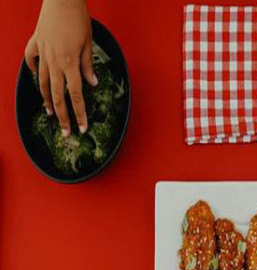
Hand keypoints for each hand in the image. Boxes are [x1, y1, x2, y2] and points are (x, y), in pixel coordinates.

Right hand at [25, 0, 96, 135]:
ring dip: (47, 100)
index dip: (79, 114)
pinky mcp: (36, 42)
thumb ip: (88, 66)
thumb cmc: (78, 18)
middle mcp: (55, 61)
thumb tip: (92, 84)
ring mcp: (43, 53)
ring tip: (50, 113)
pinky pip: (32, 60)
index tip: (82, 128)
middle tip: (67, 132)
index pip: (77, 96)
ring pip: (44, 82)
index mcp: (71, 64)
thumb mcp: (88, 44)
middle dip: (63, 116)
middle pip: (58, 96)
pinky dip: (34, 70)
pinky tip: (37, 78)